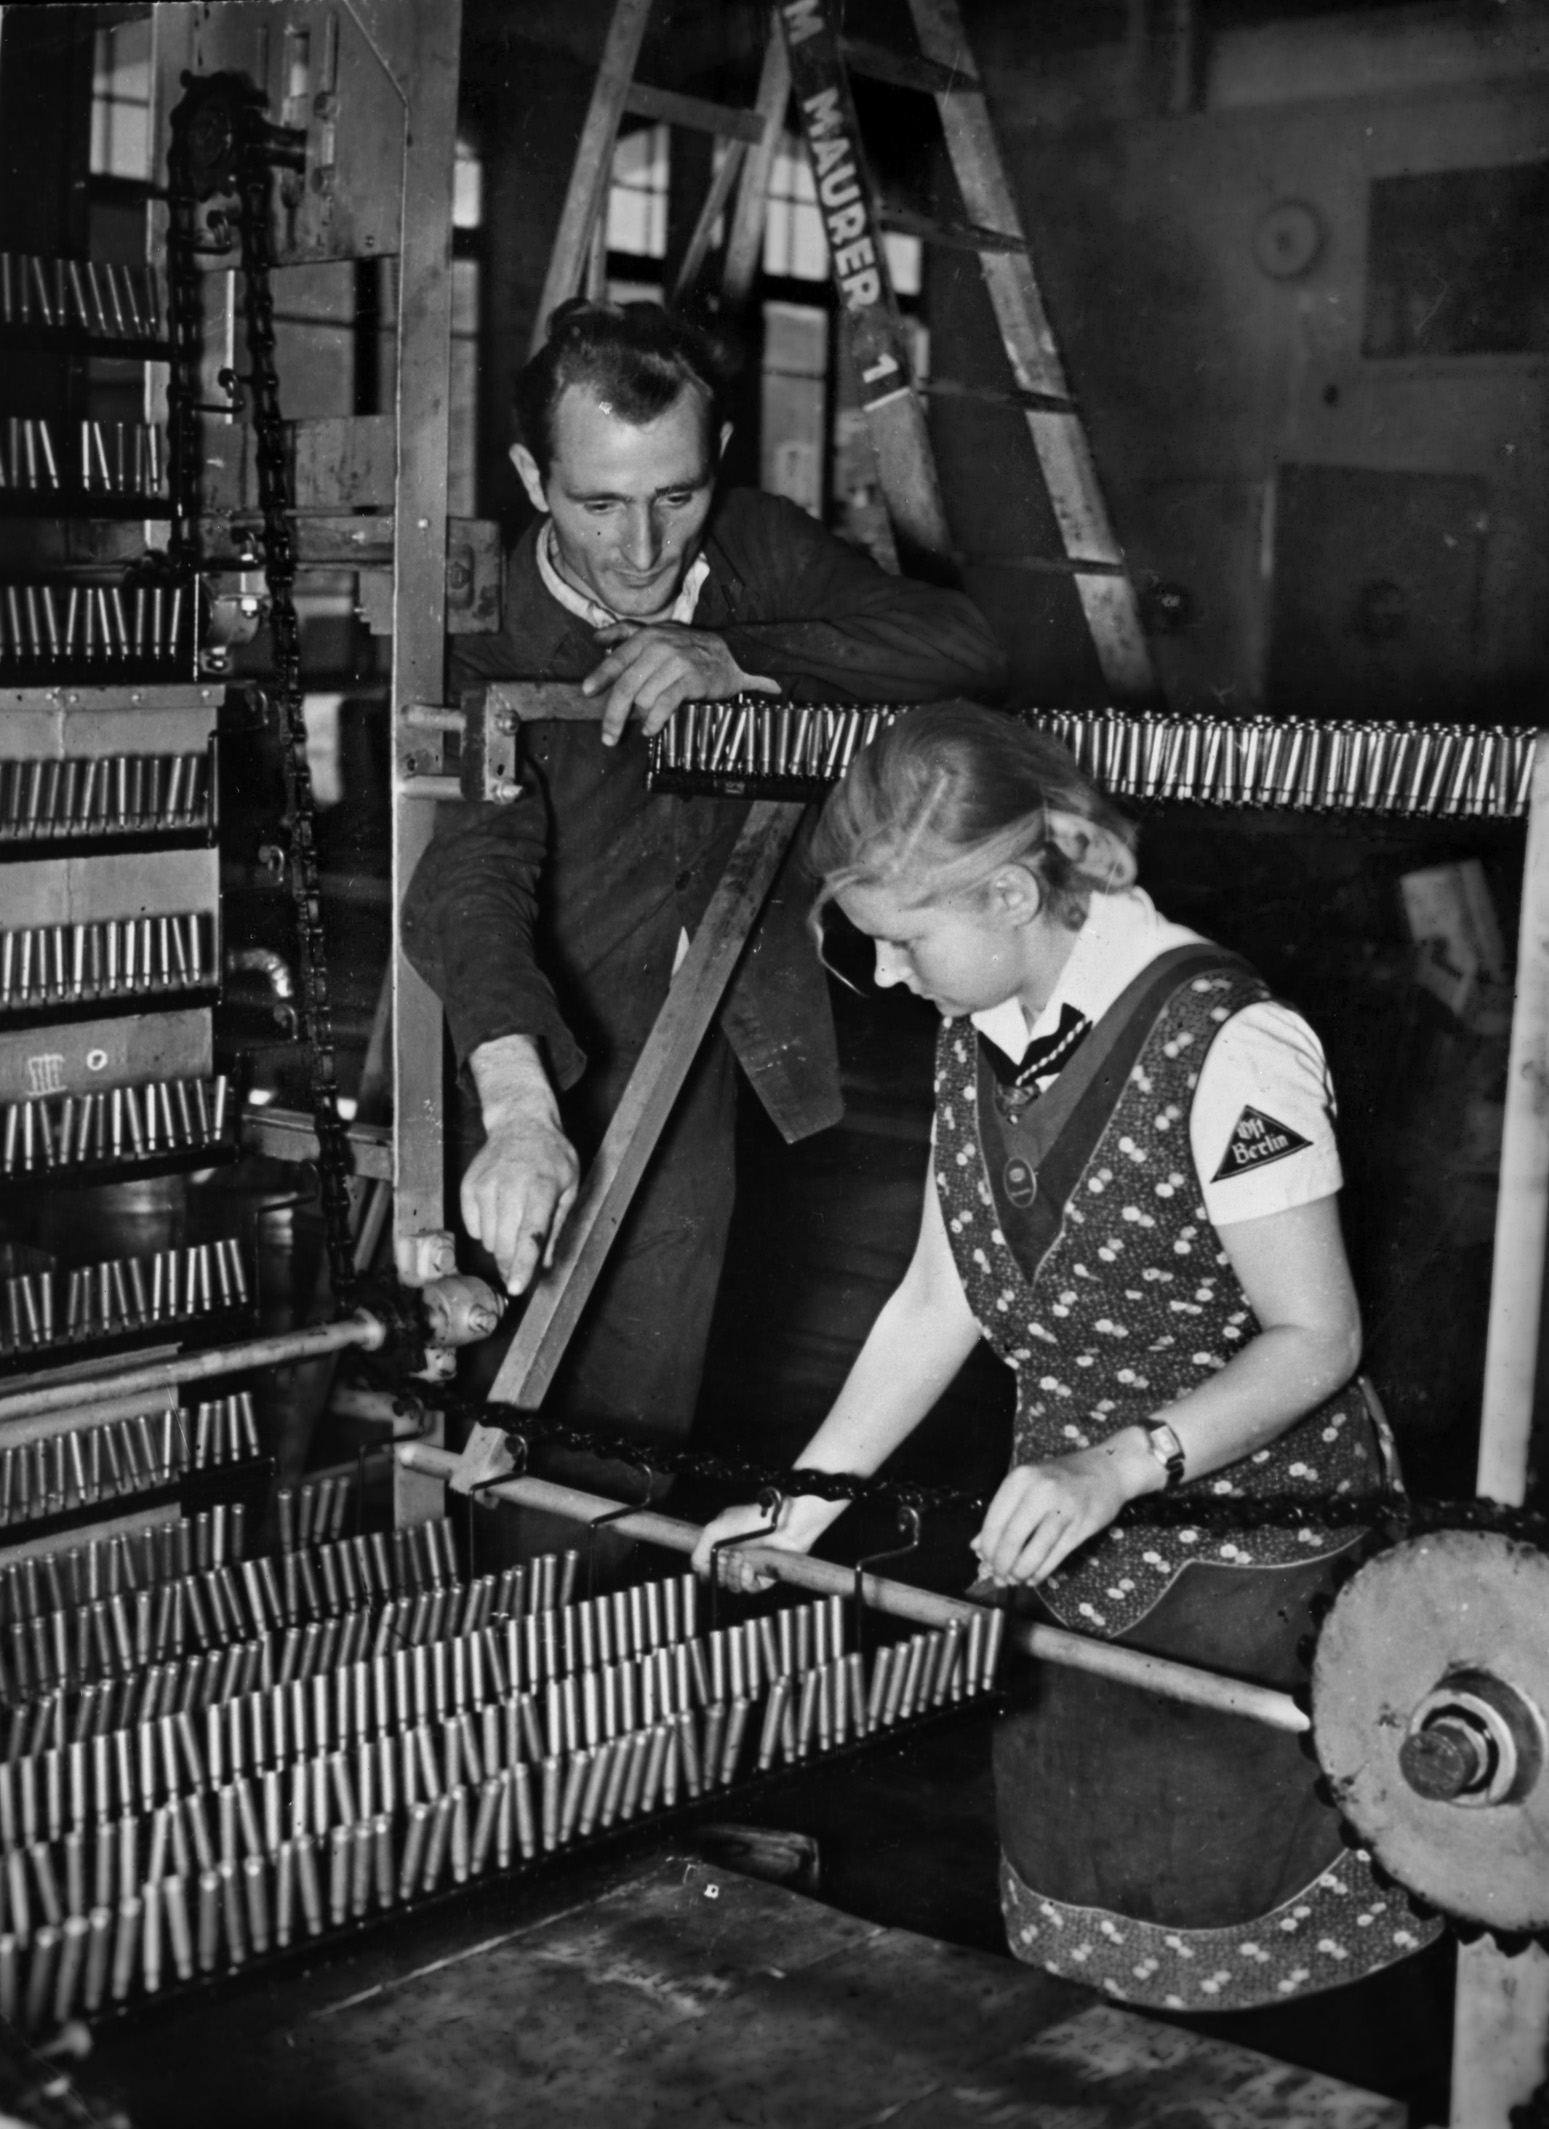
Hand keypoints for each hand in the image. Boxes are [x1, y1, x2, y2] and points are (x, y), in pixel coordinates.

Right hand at [464, 1036, 580, 1295]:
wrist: (520, 1123)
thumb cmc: (551, 1157)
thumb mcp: (569, 1188)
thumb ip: (556, 1227)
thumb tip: (544, 1264)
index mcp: (540, 1188)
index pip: (529, 1234)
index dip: (523, 1265)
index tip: (517, 1288)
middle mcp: (509, 1187)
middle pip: (505, 1244)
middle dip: (513, 1264)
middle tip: (521, 1270)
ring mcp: (484, 1186)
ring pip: (489, 1240)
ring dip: (502, 1246)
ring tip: (516, 1222)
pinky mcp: (468, 1188)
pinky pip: (474, 1229)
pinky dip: (487, 1231)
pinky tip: (500, 1212)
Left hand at [582, 622, 776, 745]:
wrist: (733, 653)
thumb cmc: (690, 647)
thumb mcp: (658, 632)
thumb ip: (625, 633)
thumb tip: (595, 638)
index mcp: (647, 637)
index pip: (617, 660)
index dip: (600, 678)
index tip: (586, 693)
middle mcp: (659, 647)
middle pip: (626, 686)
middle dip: (613, 715)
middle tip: (608, 737)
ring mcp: (676, 663)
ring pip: (644, 698)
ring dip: (640, 717)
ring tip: (643, 723)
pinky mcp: (691, 680)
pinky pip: (664, 705)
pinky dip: (654, 721)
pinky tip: (650, 729)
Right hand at [691, 1498, 810, 1594]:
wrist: (785, 1523)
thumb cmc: (754, 1519)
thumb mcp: (718, 1528)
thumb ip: (701, 1548)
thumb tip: (696, 1568)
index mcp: (724, 1545)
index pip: (709, 1567)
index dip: (708, 1568)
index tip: (712, 1562)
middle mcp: (737, 1556)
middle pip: (720, 1579)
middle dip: (722, 1570)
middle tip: (730, 1556)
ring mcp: (751, 1567)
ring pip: (734, 1586)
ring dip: (735, 1574)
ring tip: (743, 1558)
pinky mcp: (765, 1575)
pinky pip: (751, 1589)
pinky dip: (748, 1580)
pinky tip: (751, 1567)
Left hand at [971, 1441, 1139, 1587]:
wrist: (1107, 1469)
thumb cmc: (1061, 1478)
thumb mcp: (1028, 1485)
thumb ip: (1002, 1514)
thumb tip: (977, 1547)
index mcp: (1021, 1479)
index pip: (994, 1522)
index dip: (987, 1548)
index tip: (985, 1562)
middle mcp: (1040, 1491)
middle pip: (1012, 1539)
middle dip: (1002, 1564)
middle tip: (999, 1577)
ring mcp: (1063, 1508)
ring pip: (1034, 1551)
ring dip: (1020, 1572)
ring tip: (1015, 1580)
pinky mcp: (1082, 1525)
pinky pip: (1056, 1556)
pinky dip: (1041, 1572)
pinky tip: (1033, 1578)